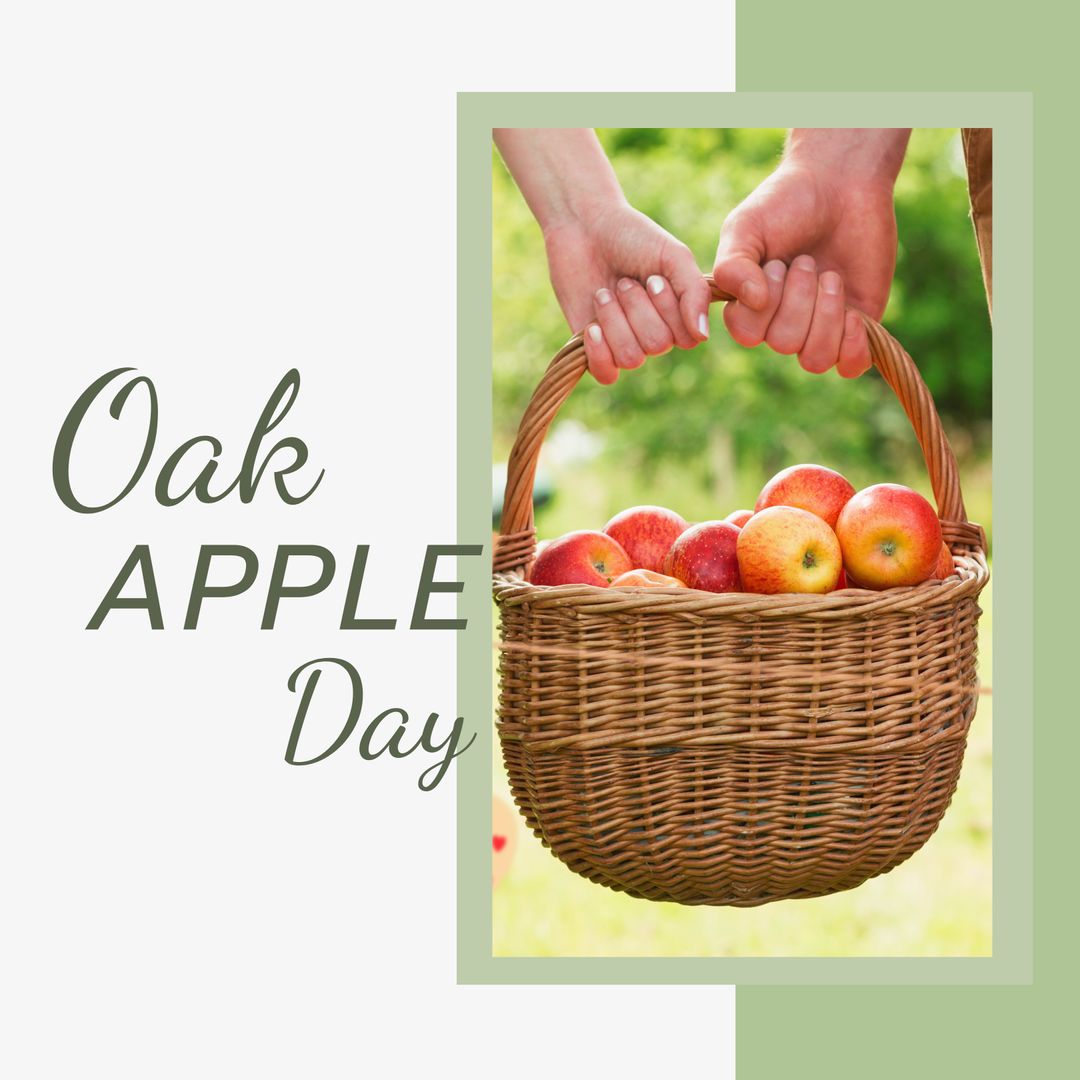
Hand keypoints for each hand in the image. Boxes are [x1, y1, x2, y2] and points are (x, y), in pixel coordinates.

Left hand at [544, 201, 710, 383]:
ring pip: (631, 358)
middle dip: (637, 308)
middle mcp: (653, 333)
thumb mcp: (673, 256)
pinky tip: (592, 327)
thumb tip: (702, 335)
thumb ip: (695, 292)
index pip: (687, 338)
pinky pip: (606, 374)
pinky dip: (599, 353)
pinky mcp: (593, 348)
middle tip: (623, 281)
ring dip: (615, 320)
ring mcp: (623, 342)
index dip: (668, 310)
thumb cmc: (632, 237)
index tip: (652, 278)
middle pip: (657, 345)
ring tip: (604, 292)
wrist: (582, 227)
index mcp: (678, 315)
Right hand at [713, 129, 908, 376]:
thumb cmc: (786, 202)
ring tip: (830, 275)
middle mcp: (782, 322)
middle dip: (798, 298)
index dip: (764, 304)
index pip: (748, 333)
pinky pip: (850, 366)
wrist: (842, 181)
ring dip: (824, 315)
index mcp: (750, 305)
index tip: (776, 262)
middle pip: (783, 343)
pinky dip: (852, 347)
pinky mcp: (858, 325)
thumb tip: (753, 301)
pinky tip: (854, 316)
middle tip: (805, 260)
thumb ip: (732, 266)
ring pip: (814, 358)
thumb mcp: (746, 227)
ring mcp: (820, 326)